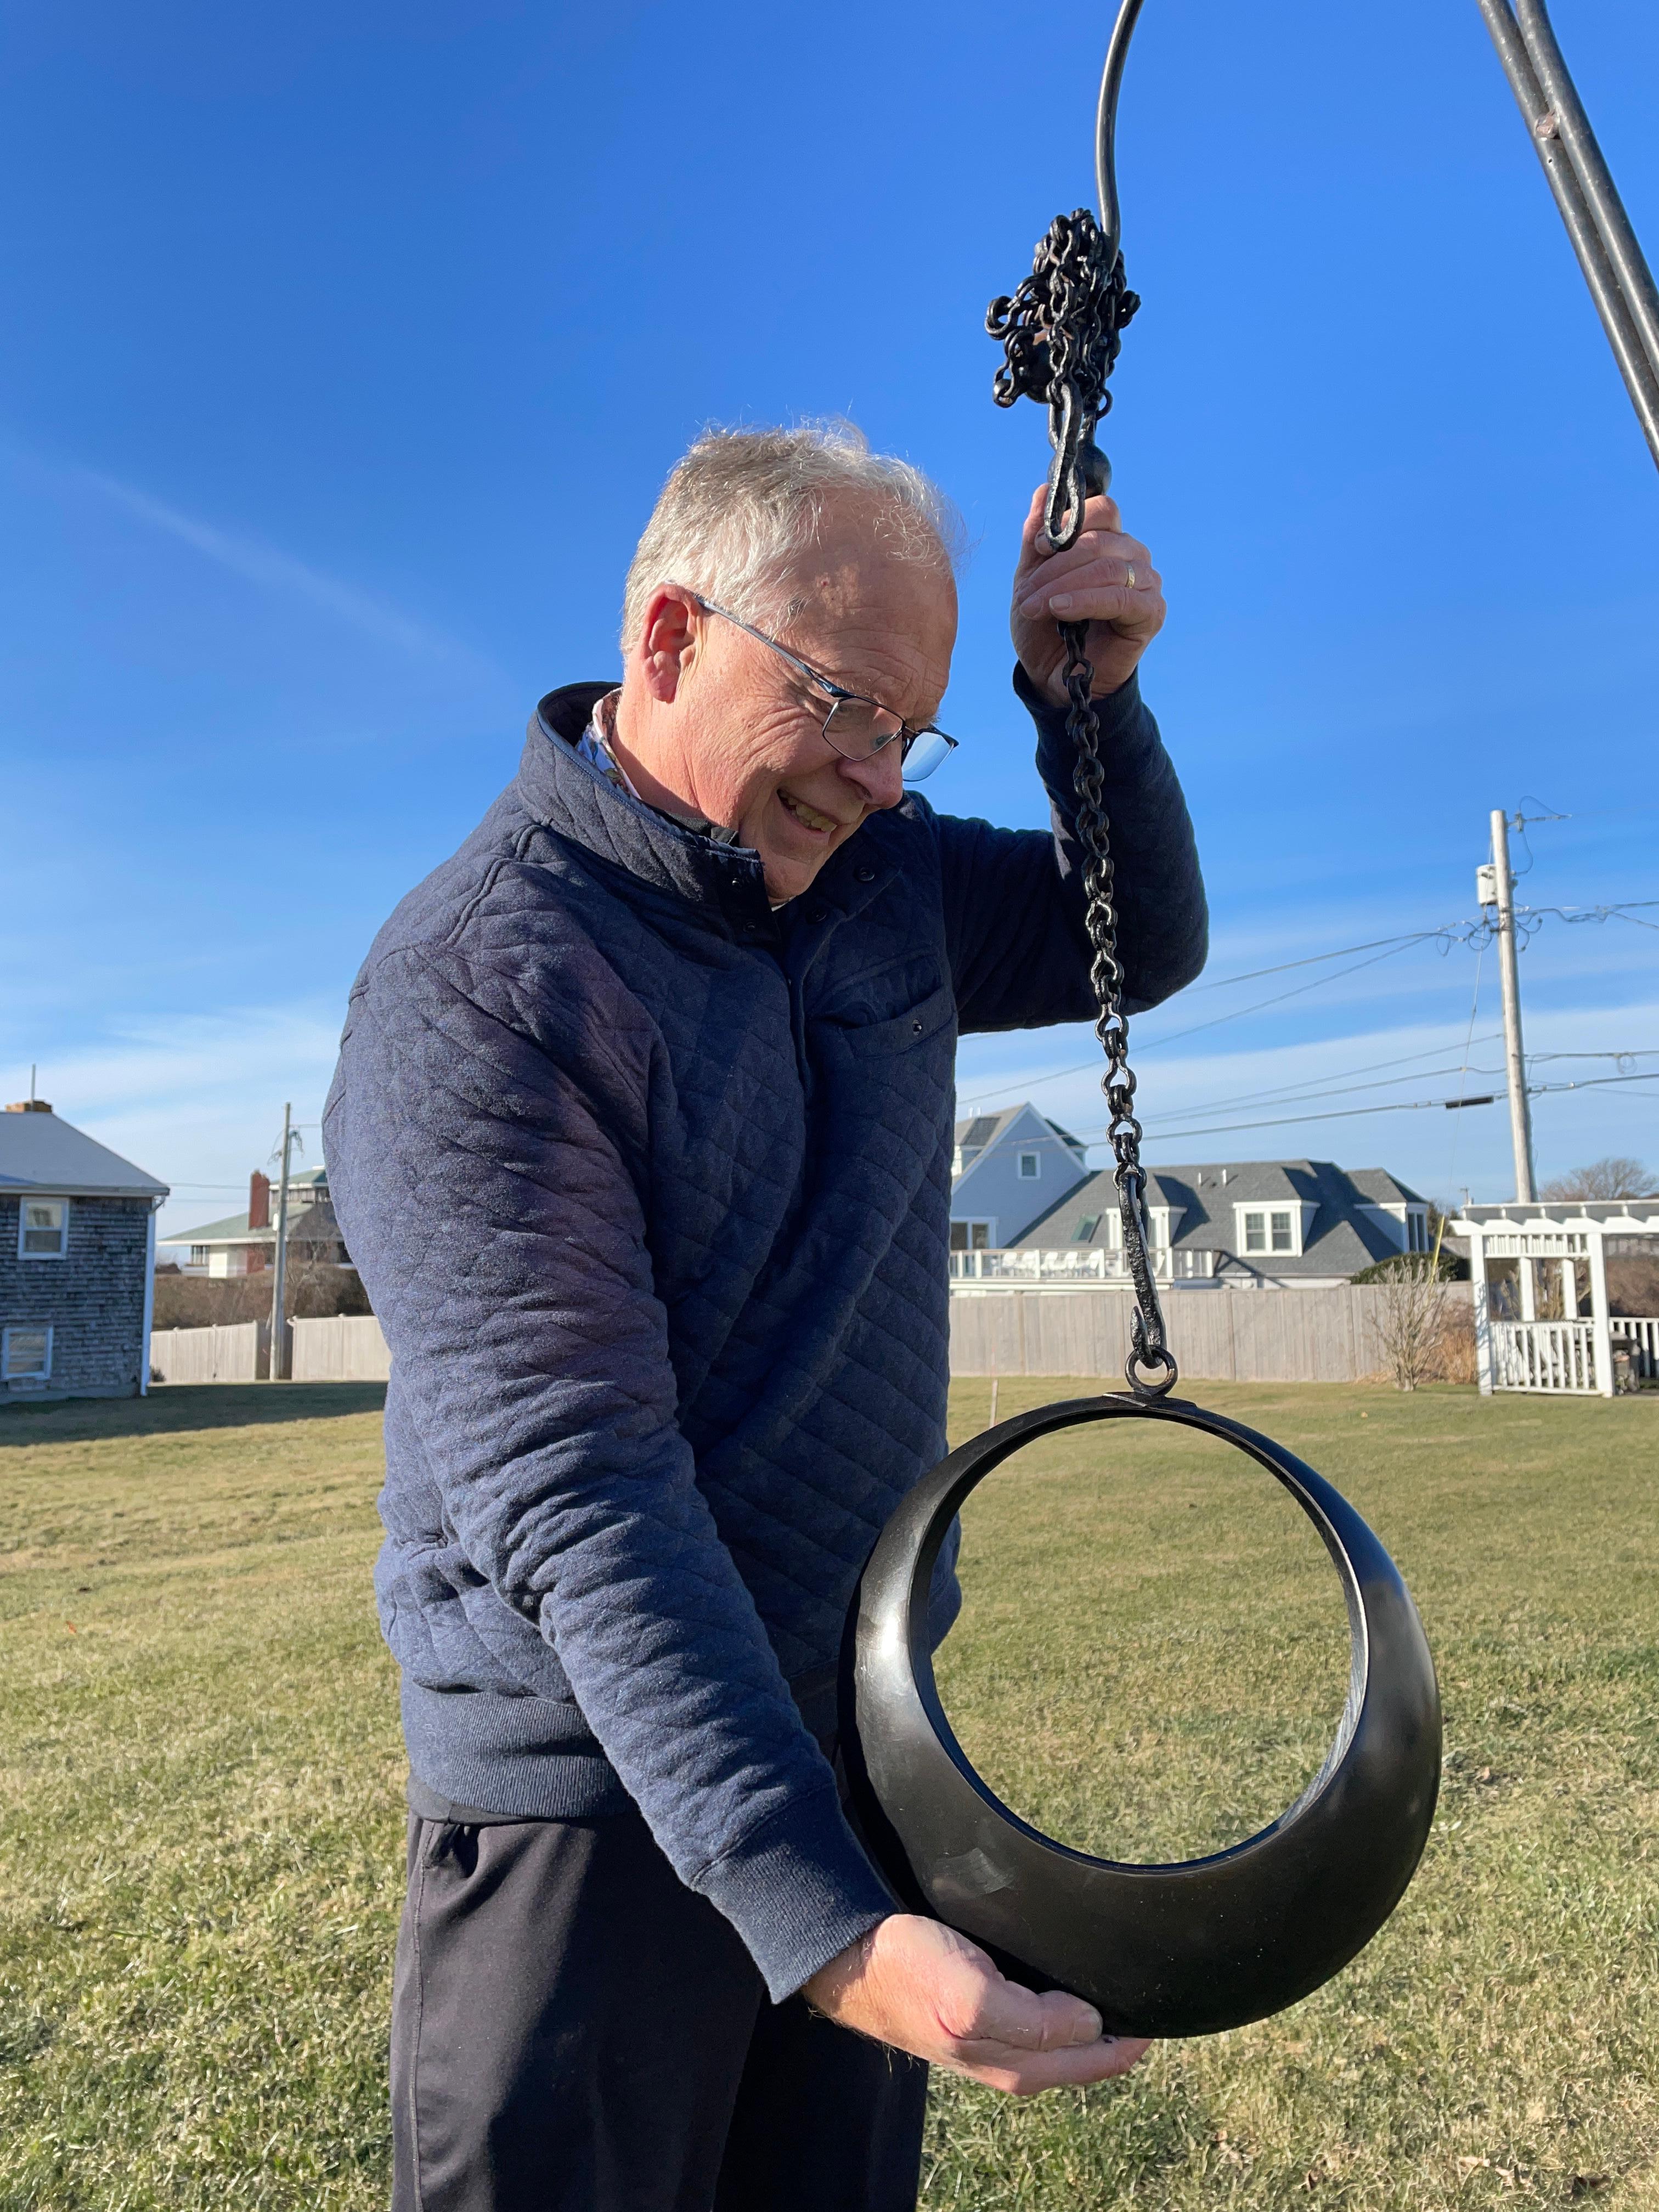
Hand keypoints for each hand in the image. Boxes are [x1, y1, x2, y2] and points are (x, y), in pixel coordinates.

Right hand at [802, 1913, 1150, 2096]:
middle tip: (1152, 2003)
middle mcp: (1004, 2057)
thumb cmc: (905, 1972)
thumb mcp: (970, 2001)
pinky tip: (1063, 1988)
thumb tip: (1091, 2025)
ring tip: (1118, 1998)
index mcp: (1011, 2062)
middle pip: (1077, 2057)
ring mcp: (985, 2039)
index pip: (1092, 2059)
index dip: (1128, 2038)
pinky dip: (1057, 2008)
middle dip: (1116, 2039)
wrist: (847, 1957)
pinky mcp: (969, 2012)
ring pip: (1055, 2041)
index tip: (1160, 2009)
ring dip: (1088, 2025)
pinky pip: (1029, 2019)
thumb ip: (1032, 2023)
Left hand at [1011, 484, 1165, 706]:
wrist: (1055, 678)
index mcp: (1110, 540)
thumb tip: (1042, 490)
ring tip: (1034, 607)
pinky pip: (1121, 597)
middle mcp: (1133, 556)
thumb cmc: (1045, 628)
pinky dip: (1085, 601)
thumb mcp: (1031, 579)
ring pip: (1108, 567)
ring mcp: (1147, 583)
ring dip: (1063, 586)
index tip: (1037, 547)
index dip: (1068, 522)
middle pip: (1101, 538)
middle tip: (1025, 592)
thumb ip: (1037, 538)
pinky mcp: (1151, 612)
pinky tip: (1059, 611)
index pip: (1102, 509)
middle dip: (1056, 565)